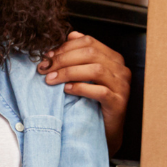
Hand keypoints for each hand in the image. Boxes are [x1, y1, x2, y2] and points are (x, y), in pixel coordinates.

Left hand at [40, 31, 131, 148]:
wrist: (105, 132)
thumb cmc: (93, 102)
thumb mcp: (85, 76)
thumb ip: (80, 55)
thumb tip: (70, 35)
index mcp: (113, 58)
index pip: (89, 42)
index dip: (65, 47)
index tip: (47, 56)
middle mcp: (121, 69)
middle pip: (90, 54)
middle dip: (63, 59)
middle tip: (45, 68)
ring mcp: (122, 86)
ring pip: (95, 70)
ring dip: (68, 73)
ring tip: (51, 80)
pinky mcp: (118, 103)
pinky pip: (100, 91)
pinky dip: (81, 88)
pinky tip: (66, 90)